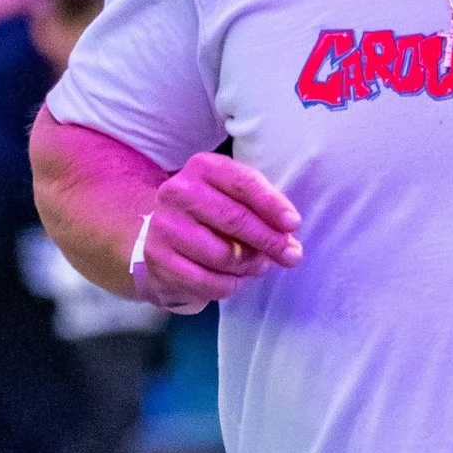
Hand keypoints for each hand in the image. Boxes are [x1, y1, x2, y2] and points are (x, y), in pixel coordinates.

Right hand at [132, 152, 301, 313]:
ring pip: (223, 255)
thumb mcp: (233, 198)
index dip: (271, 204)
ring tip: (260, 266)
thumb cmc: (209, 217)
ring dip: (250, 266)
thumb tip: (288, 237)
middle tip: (291, 255)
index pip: (243, 183)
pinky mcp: (159, 259)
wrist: (161, 240)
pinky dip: (229, 284)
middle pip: (234, 219)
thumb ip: (261, 210)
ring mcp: (165, 226)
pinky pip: (207, 281)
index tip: (293, 224)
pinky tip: (234, 279)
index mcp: (202, 168)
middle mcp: (178, 192)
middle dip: (268, 240)